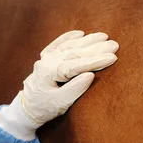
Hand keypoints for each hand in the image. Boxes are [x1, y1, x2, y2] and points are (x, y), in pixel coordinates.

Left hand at [0, 30, 118, 139]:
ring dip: (87, 41)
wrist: (27, 109)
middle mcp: (47, 62)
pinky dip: (68, 37)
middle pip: (75, 52)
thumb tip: (90, 75)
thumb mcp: (61, 103)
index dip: (96, 61)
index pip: (77, 64)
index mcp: (50, 72)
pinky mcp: (45, 59)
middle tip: (114, 44)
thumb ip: (75, 88)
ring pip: (69, 46)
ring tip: (104, 36)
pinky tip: (80, 33)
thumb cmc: (45, 108)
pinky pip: (57, 44)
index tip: (112, 57)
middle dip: (96, 48)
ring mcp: (46, 59)